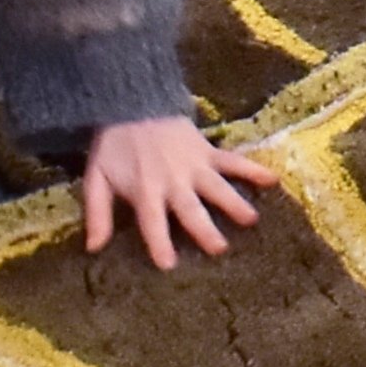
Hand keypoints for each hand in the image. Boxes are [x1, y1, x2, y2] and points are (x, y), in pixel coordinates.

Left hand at [80, 113, 275, 269]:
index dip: (159, 243)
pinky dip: (252, 169)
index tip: (169, 265)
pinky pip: (232, 160)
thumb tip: (93, 248)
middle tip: (220, 249)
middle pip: (191, 209)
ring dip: (234, 203)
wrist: (132, 101)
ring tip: (251, 220)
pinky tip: (272, 179)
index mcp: (145, 190)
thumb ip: (97, 213)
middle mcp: (173, 180)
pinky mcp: (207, 151)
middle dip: (205, 229)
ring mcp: (194, 165)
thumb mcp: (97, 178)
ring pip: (217, 187)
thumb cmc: (114, 145)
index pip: (152, 222)